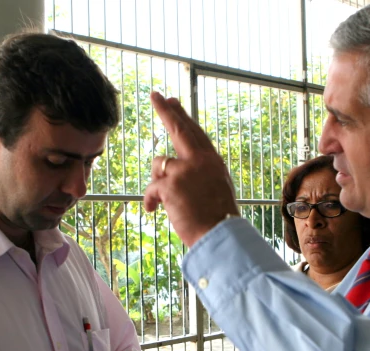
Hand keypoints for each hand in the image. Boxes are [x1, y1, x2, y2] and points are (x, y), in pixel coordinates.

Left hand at [144, 92, 239, 246]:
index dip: (182, 117)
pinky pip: (151, 188)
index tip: (173, 102)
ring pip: (159, 164)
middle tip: (155, 96)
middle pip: (179, 129)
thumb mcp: (216, 189)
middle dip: (165, 111)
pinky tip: (153, 210)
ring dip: (156, 181)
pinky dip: (150, 199)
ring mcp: (184, 171)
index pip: (195, 133)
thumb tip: (177, 171)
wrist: (219, 235)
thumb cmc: (218, 219)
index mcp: (213, 161)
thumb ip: (200, 175)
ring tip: (161, 200)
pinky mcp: (170, 185)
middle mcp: (200, 160)